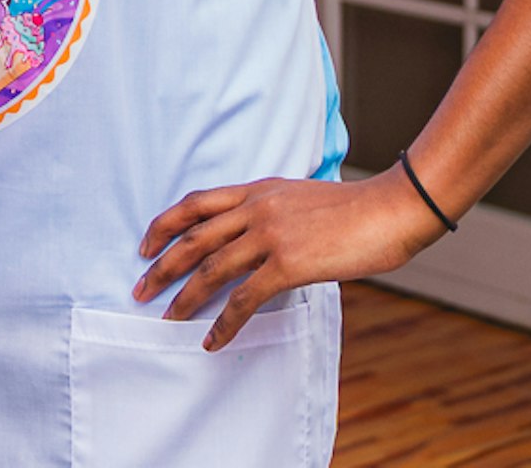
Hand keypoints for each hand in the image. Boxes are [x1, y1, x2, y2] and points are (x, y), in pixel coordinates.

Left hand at [133, 168, 445, 349]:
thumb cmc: (355, 209)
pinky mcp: (287, 264)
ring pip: (210, 270)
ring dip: (184, 299)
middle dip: (160, 266)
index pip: (196, 203)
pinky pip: (244, 299)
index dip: (164, 224)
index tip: (145, 245)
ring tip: (167, 320)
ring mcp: (270, 235)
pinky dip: (223, 323)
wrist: (391, 209)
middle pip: (193, 238)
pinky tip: (212, 340)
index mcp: (258, 190)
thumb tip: (255, 236)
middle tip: (139, 290)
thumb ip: (273, 211)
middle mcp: (257, 209)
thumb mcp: (302, 197)